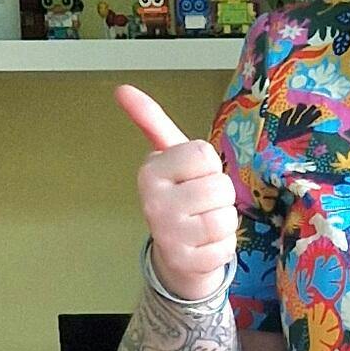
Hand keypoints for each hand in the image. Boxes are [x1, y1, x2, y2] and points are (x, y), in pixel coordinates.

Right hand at [116, 84, 238, 301]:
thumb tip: (122, 88)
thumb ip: (152, 122)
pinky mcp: (186, 263)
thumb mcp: (169, 158)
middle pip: (220, 186)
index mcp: (150, 172)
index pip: (204, 154)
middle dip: (220, 195)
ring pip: (226, 217)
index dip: (207, 166)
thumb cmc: (181, 196)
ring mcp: (168, 236)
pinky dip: (224, 246)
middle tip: (201, 203)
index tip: (192, 176)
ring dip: (225, 221)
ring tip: (204, 223)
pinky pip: (227, 246)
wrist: (176, 254)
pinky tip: (205, 245)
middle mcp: (154, 203)